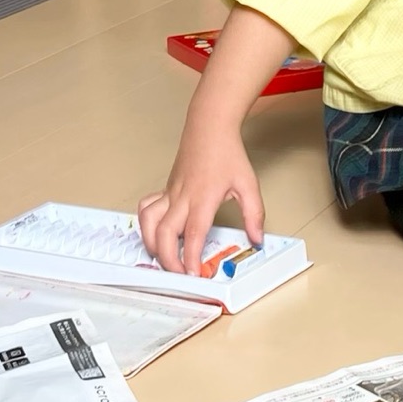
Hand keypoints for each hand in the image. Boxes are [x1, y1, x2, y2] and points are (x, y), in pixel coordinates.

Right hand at [137, 120, 264, 273]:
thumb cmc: (227, 153)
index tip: (193, 273)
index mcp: (203, 198)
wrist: (209, 128)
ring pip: (148, 221)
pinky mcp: (165, 189)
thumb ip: (254, 214)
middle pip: (165, 233)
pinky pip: (147, 208)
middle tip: (179, 273)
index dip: (190, 257)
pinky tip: (154, 234)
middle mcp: (182, 197)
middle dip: (168, 258)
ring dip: (151, 243)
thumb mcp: (248, 184)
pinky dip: (145, 224)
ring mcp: (170, 193)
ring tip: (162, 258)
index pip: (193, 233)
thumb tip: (257, 238)